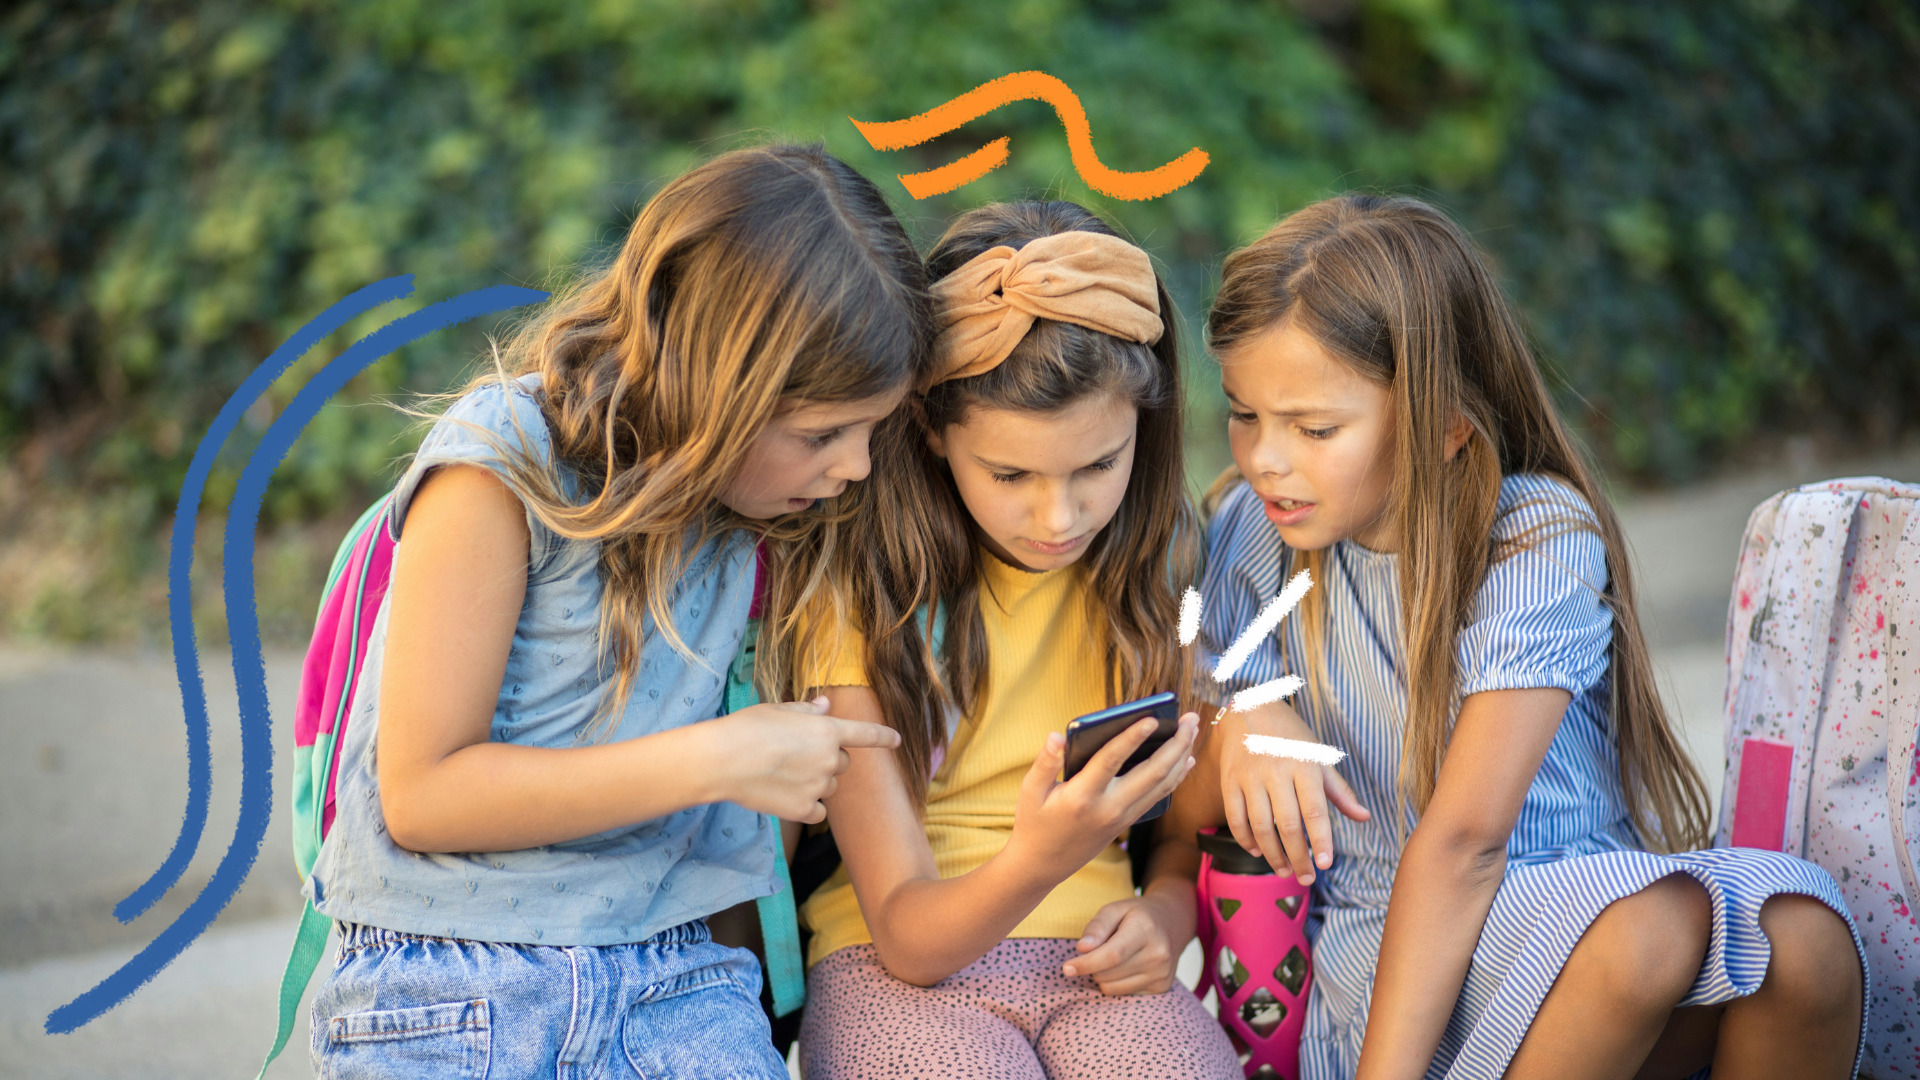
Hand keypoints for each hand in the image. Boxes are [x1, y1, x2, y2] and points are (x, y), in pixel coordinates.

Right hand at [704, 697, 900, 823]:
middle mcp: (830, 759)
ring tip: (783, 775)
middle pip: (843, 763)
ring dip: (816, 782)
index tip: (896, 739)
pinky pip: (818, 811)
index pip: (865, 734)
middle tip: (797, 756)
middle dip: (828, 760)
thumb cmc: (747, 728)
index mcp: (827, 730)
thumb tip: (825, 705)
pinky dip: (809, 807)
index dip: (883, 736)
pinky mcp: (804, 810)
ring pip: (830, 787)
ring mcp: (819, 786)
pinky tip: (786, 797)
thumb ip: (808, 710)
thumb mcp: (779, 710)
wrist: (723, 760)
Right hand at [1006, 713, 1199, 882]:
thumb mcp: (1030, 791)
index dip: (1131, 738)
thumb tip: (1057, 736)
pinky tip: (1185, 759)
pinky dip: (1176, 775)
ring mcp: (1122, 817)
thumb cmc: (1034, 822)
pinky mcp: (1128, 821)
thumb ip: (1045, 762)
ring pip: (1162, 785)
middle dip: (1175, 744)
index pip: (1111, 762)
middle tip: (1191, 718)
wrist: (1044, 864)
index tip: (1151, 718)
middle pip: (1152, 773)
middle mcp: (1108, 808)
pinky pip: (1159, 795)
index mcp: (1082, 796)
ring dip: (1181, 755)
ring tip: (1192, 729)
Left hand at [1064, 889, 1193, 995]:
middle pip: (1108, 974)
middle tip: (1099, 949)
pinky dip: (1117, 982)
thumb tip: (1082, 948)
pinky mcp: (1162, 987)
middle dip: (1092, 965)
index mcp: (1145, 930)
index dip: (1086, 964)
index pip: (1111, 955)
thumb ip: (1097, 926)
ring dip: (1103, 976)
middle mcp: (1158, 954)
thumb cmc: (1137, 914)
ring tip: (1115, 956)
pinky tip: (1128, 966)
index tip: (1066, 968)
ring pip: (1112, 988)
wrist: (1173, 922)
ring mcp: (1162, 974)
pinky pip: (1124, 994)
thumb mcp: (1115, 908)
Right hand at [1219, 701, 1368, 882]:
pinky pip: (1236, 818)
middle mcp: (1276, 772)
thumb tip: (1364, 817)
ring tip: (1285, 870)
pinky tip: (1257, 852)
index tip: (1325, 864)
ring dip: (1272, 854)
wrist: (1249, 710)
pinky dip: (1245, 840)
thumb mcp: (1319, 758)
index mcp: (1304, 766)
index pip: (1315, 810)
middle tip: (1307, 879)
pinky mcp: (1230, 781)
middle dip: (1298, 857)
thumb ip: (1339, 791)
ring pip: (1260, 826)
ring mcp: (1250, 777)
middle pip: (1287, 824)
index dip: (1320, 840)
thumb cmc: (1292, 738)